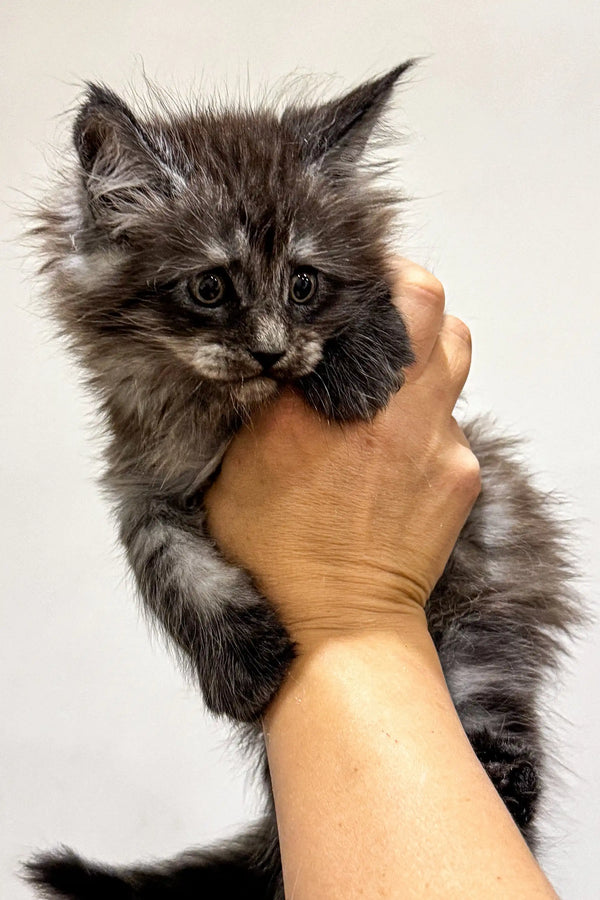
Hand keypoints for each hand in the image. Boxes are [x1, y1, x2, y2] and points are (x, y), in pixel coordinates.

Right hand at [205, 260, 480, 650]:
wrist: (338, 627)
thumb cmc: (273, 555)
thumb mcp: (232, 469)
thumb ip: (257, 403)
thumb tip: (271, 361)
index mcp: (318, 404)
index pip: (374, 299)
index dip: (373, 276)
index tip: (357, 279)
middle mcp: (388, 413)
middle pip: (435, 310)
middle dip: (409, 305)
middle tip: (378, 323)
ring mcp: (436, 443)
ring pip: (455, 359)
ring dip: (428, 357)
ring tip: (389, 386)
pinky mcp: (463, 476)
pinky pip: (457, 423)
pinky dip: (431, 423)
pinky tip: (398, 457)